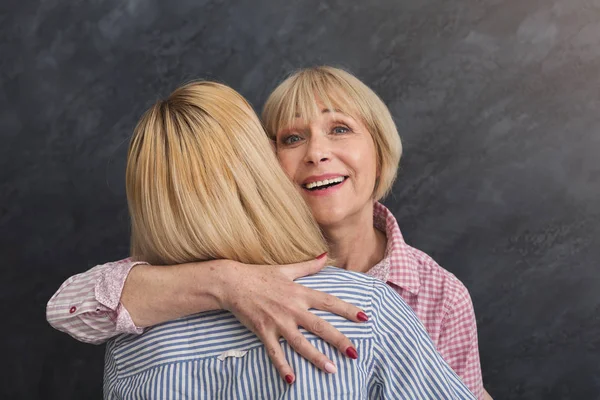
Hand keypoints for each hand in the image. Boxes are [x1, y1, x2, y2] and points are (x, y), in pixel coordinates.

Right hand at [217, 254, 367, 383]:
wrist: (232, 282)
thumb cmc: (259, 275)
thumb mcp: (286, 269)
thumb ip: (308, 266)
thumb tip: (325, 255)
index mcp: (300, 293)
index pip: (329, 302)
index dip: (347, 310)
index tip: (364, 318)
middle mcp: (292, 308)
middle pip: (320, 326)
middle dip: (339, 340)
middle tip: (354, 353)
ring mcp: (278, 321)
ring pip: (301, 343)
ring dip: (316, 357)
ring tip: (332, 370)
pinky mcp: (263, 331)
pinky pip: (275, 352)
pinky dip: (283, 366)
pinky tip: (292, 380)